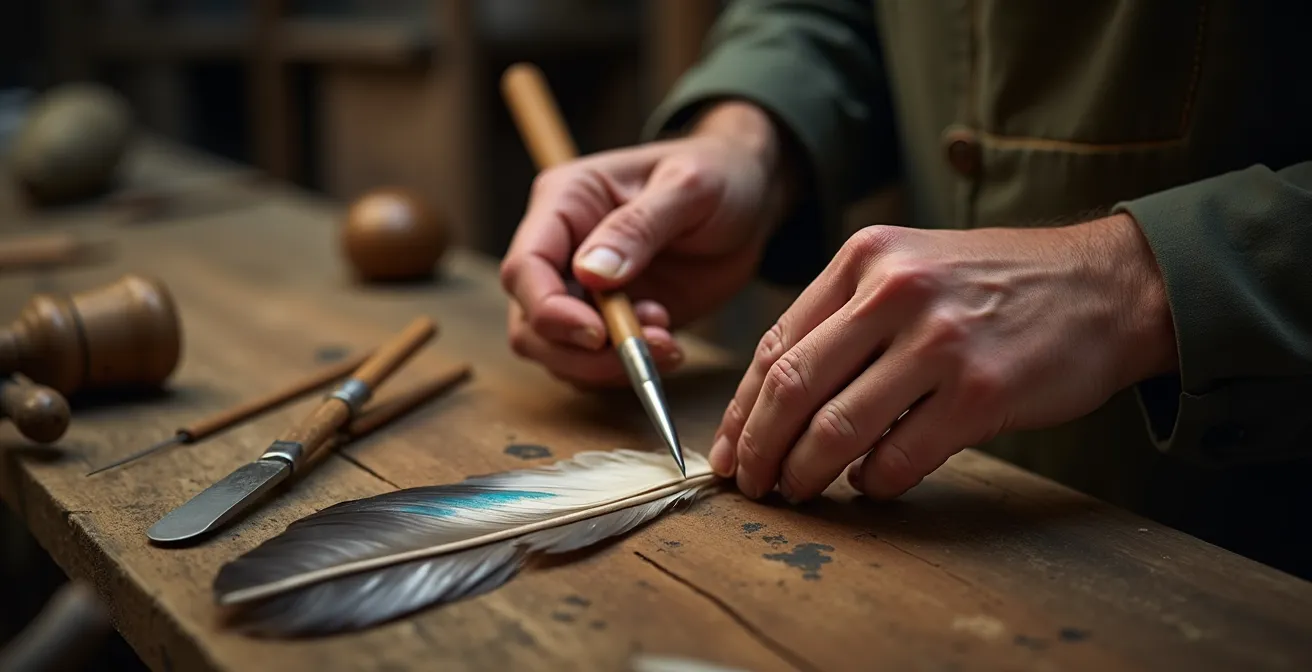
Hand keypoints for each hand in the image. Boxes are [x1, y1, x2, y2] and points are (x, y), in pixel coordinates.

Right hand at [500, 102, 793, 386]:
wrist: (751, 199)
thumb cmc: (718, 174)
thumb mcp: (688, 188)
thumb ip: (638, 226)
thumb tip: (590, 274)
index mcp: (564, 203)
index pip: (526, 267)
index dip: (550, 310)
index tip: (598, 334)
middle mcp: (562, 249)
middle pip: (531, 322)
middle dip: (579, 351)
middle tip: (644, 350)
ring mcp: (583, 290)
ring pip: (557, 351)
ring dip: (606, 365)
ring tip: (667, 342)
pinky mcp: (610, 321)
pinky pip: (593, 363)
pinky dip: (625, 368)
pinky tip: (668, 344)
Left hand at [710, 214, 1177, 501]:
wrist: (1105, 287)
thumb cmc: (997, 286)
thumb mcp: (911, 268)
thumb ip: (845, 317)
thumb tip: (774, 399)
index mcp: (865, 258)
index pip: (776, 344)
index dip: (743, 409)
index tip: (730, 451)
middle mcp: (894, 292)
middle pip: (791, 388)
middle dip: (759, 449)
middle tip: (752, 485)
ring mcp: (938, 343)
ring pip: (836, 429)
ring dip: (805, 474)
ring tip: (798, 492)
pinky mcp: (980, 394)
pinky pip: (898, 459)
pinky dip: (872, 482)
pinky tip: (870, 483)